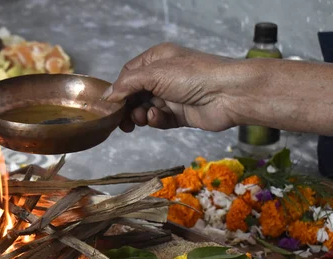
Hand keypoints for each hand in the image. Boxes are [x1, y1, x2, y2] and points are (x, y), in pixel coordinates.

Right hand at [103, 43, 240, 131]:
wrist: (228, 95)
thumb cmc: (194, 76)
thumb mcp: (154, 74)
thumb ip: (127, 85)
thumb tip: (108, 96)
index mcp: (156, 59)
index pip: (128, 75)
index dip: (118, 90)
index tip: (110, 105)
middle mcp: (163, 76)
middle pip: (134, 94)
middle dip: (127, 107)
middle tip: (121, 121)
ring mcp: (172, 96)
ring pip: (145, 109)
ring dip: (140, 115)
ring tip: (142, 118)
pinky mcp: (180, 114)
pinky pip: (159, 120)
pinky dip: (156, 121)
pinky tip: (159, 117)